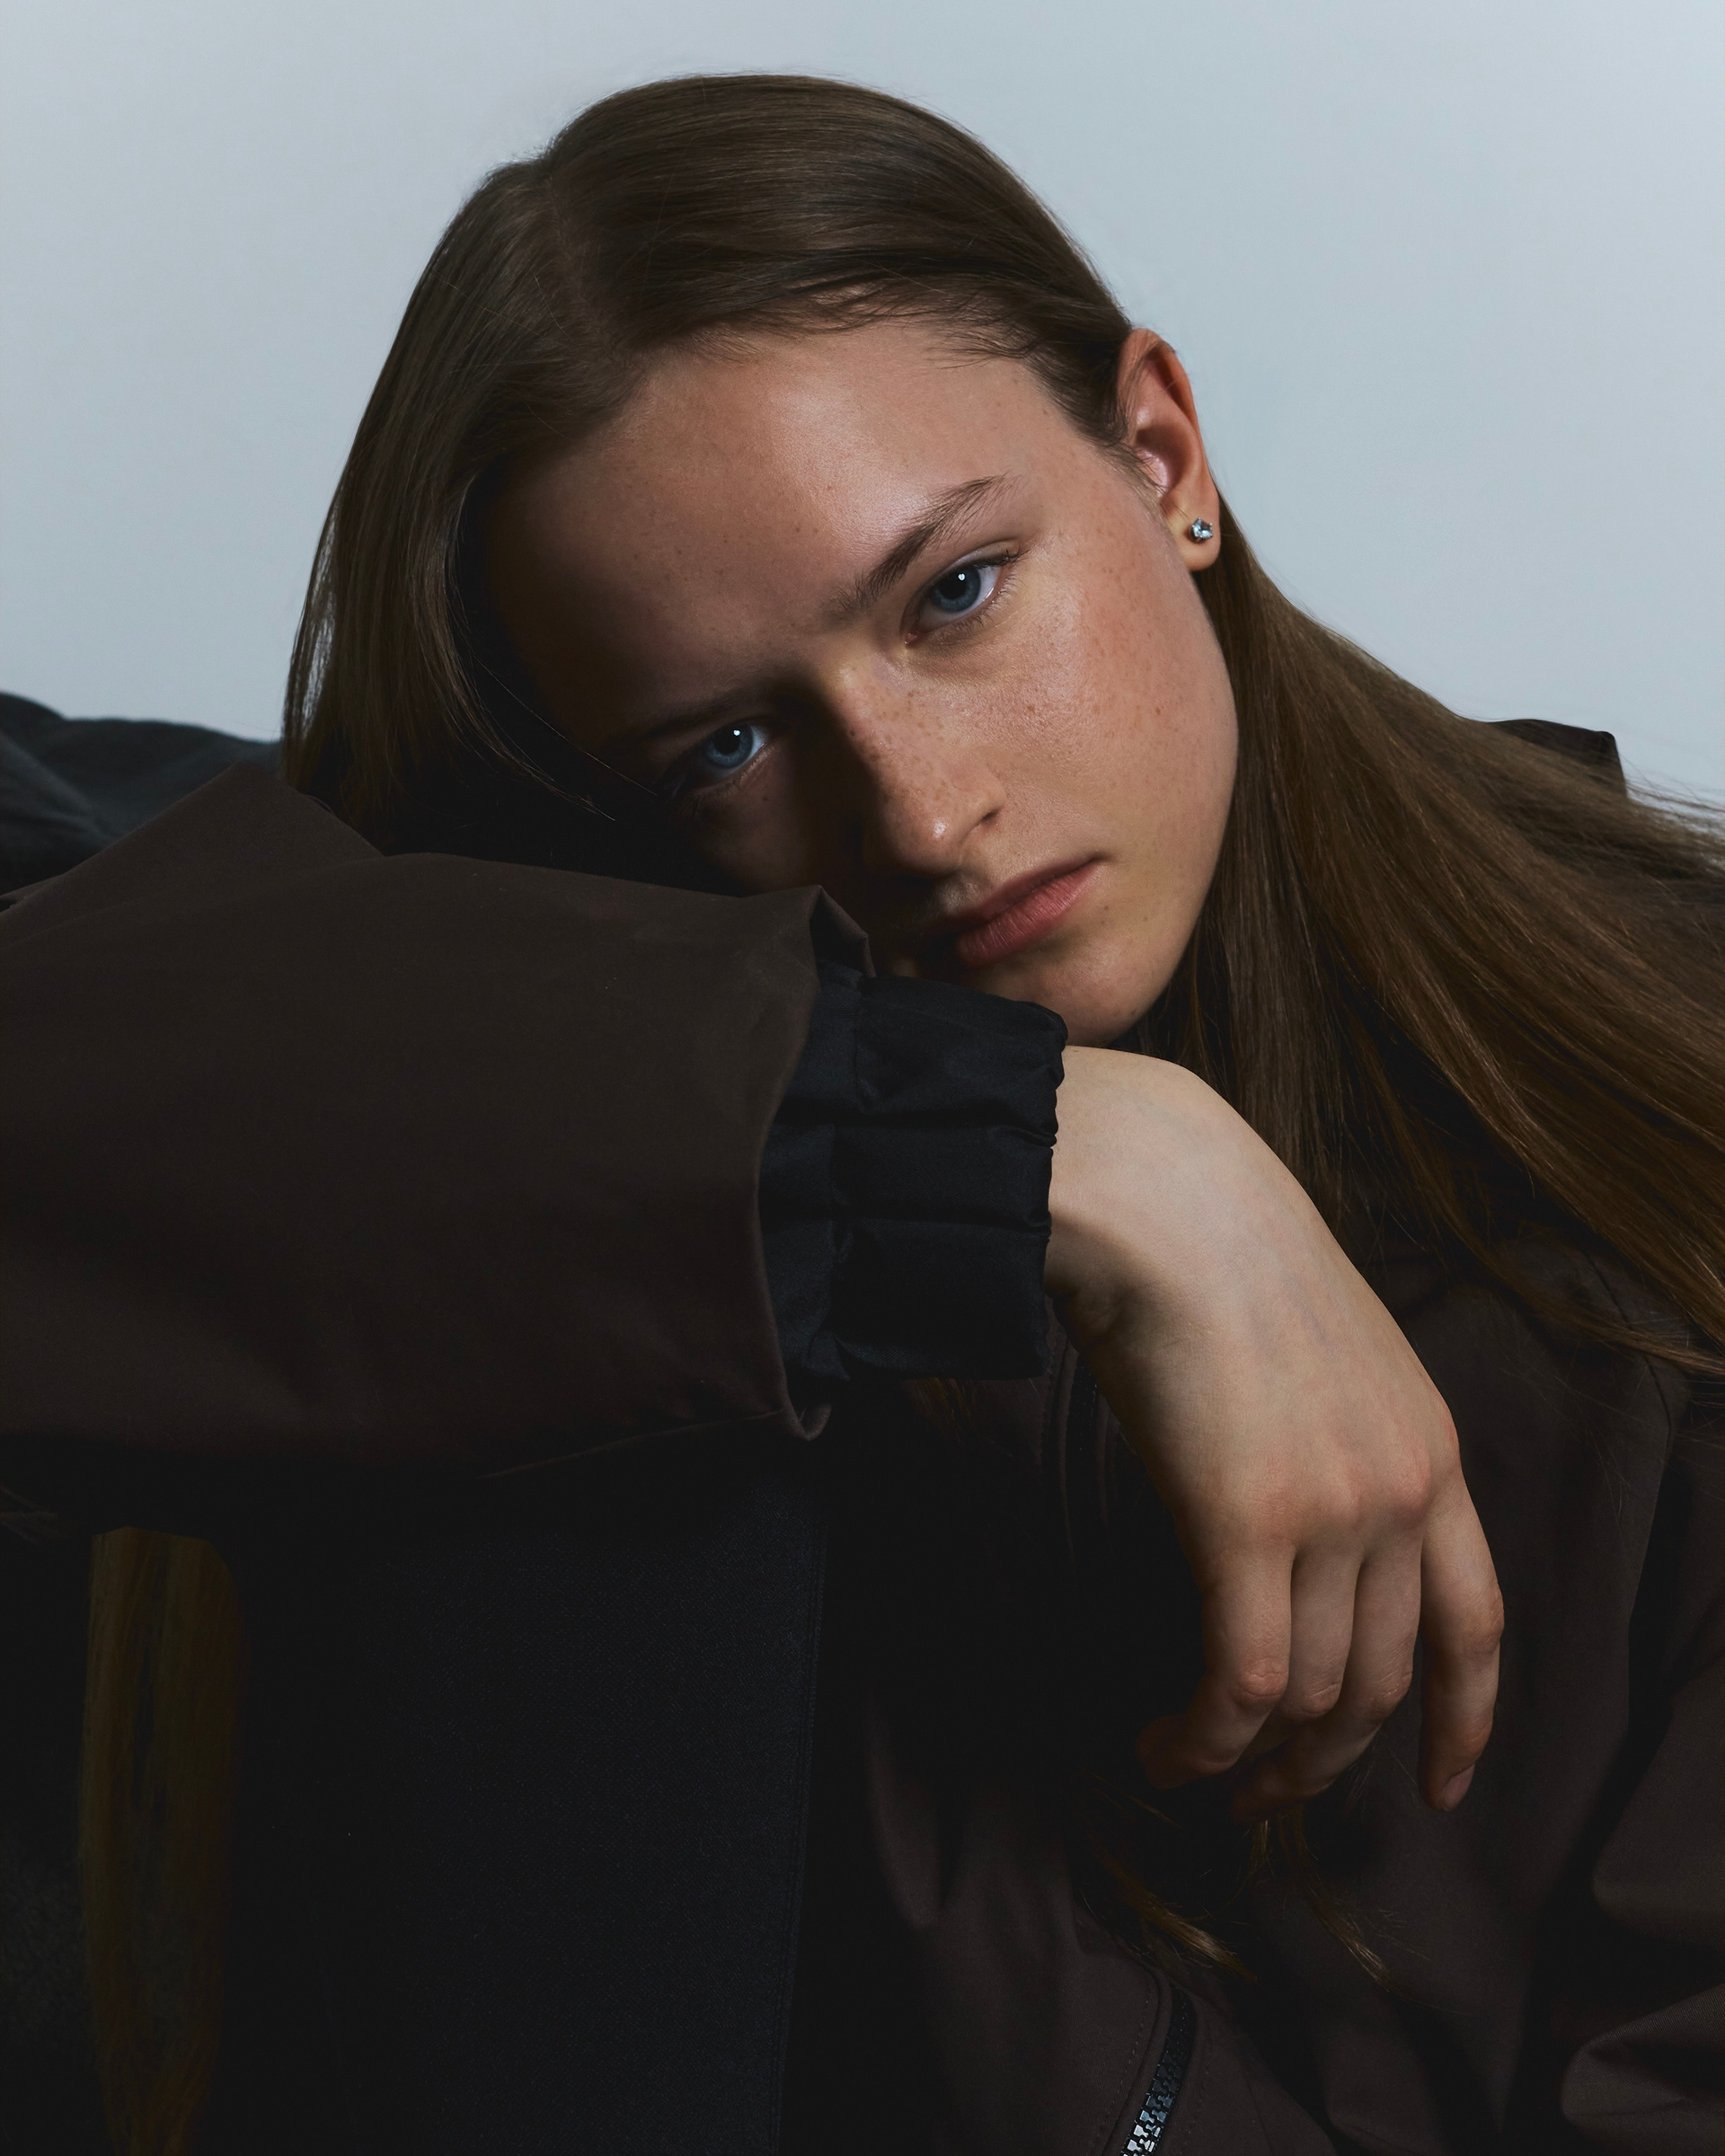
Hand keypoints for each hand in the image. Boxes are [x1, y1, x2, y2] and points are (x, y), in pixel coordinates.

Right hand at [1045, 1047, 1502, 1819]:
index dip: (1464, 1721)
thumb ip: (1332, 1440)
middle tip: (1262, 1795)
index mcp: (1432, 1448)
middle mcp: (1401, 1491)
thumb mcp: (1323, 1351)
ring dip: (1251, 1762)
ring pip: (1312, 1697)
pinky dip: (1202, 1738)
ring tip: (1195, 1771)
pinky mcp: (1245, 1524)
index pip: (1478, 1621)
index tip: (1442, 1785)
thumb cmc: (1218, 1253)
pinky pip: (1241, 1682)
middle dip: (1324, 1765)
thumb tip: (1286, 1521)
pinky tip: (1162, 1746)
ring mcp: (1331, 1511)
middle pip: (1383, 1681)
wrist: (1167, 1198)